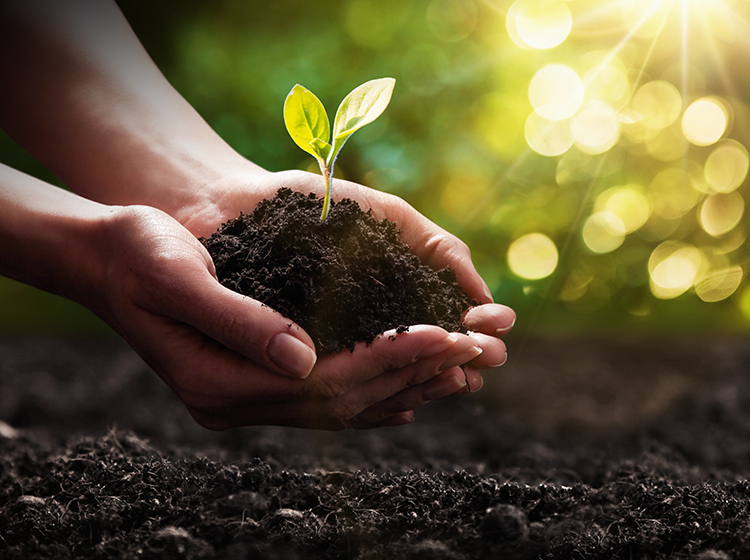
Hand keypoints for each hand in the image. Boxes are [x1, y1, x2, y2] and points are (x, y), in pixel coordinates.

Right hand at [96, 204, 503, 429]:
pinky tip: (406, 391)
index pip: (324, 382)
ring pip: (338, 406)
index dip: (389, 358)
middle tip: (472, 350)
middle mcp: (233, 401)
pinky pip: (322, 399)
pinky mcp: (250, 382)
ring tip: (456, 370)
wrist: (106, 258)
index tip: (444, 333)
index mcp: (217, 382)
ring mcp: (242, 398)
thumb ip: (240, 322)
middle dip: (410, 373)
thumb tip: (306, 358)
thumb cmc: (138, 254)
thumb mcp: (178, 276)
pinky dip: (369, 393)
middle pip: (340, 400)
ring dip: (400, 387)